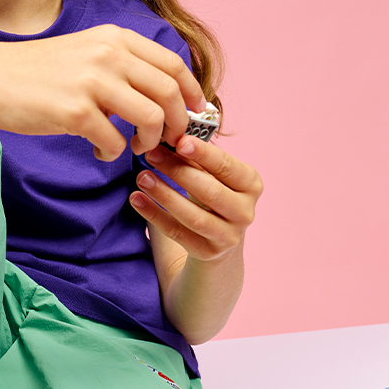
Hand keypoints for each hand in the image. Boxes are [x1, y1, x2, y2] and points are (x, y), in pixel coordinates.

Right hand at [0, 25, 205, 160]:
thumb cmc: (39, 71)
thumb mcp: (87, 51)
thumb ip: (123, 65)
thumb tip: (164, 95)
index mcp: (116, 38)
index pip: (173, 65)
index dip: (192, 94)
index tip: (194, 115)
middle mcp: (109, 54)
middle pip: (169, 93)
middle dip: (178, 124)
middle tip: (169, 141)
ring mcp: (92, 82)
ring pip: (151, 118)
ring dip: (150, 141)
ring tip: (134, 147)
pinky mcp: (75, 112)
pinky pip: (115, 142)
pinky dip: (113, 153)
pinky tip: (100, 151)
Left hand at [128, 135, 262, 259]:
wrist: (218, 242)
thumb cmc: (211, 197)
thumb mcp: (212, 176)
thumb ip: (196, 158)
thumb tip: (170, 135)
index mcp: (251, 185)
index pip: (227, 166)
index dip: (204, 154)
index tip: (179, 141)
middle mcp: (245, 212)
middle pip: (209, 191)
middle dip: (178, 171)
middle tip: (151, 155)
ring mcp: (229, 236)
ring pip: (194, 216)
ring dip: (165, 194)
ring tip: (142, 177)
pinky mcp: (208, 253)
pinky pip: (178, 233)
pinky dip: (155, 215)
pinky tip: (137, 199)